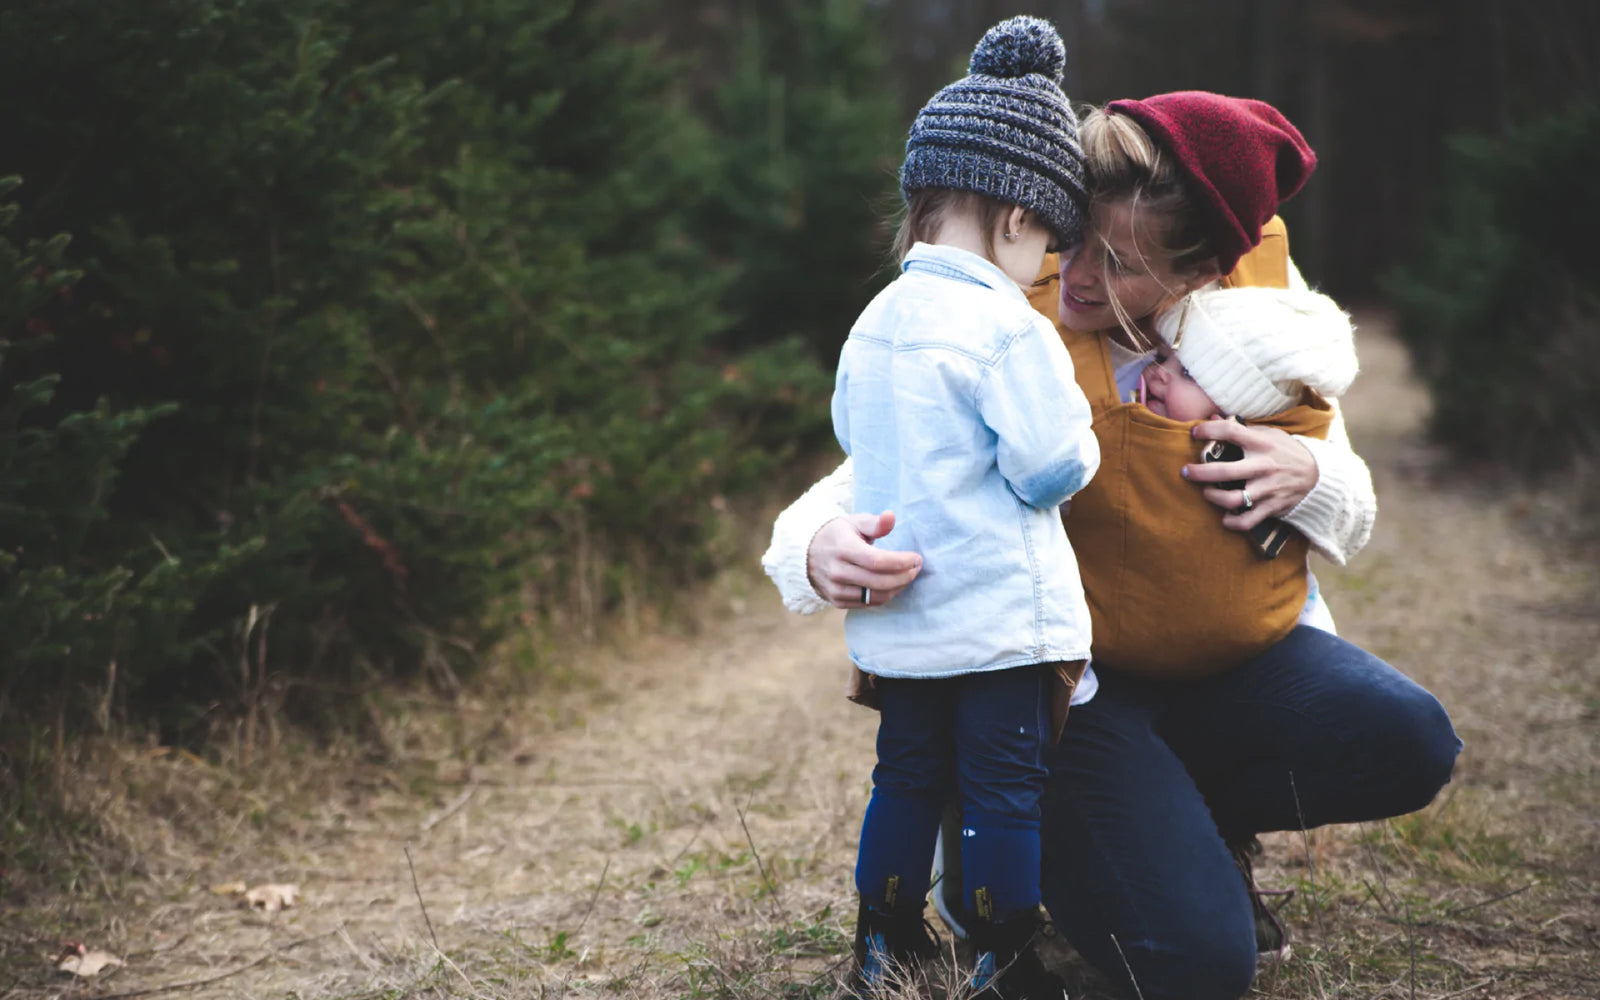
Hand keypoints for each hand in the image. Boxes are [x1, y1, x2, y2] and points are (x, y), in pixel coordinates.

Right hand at [806, 511, 921, 608]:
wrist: (807, 555)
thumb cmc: (837, 535)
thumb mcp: (854, 523)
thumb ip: (875, 523)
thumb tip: (891, 516)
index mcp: (843, 549)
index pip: (877, 561)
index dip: (901, 562)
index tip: (916, 558)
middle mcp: (838, 572)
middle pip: (880, 582)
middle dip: (905, 576)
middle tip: (916, 568)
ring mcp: (837, 589)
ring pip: (877, 596)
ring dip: (898, 588)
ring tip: (907, 576)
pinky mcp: (838, 602)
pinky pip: (869, 603)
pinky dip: (886, 595)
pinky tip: (893, 584)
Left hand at [1183, 419, 1318, 531]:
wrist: (1319, 475)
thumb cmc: (1287, 451)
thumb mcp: (1269, 435)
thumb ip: (1241, 428)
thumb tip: (1212, 416)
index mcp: (1262, 444)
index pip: (1230, 431)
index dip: (1208, 430)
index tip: (1194, 432)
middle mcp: (1263, 466)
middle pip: (1224, 471)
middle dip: (1199, 472)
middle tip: (1186, 472)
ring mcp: (1267, 489)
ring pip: (1232, 499)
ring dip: (1213, 498)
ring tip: (1206, 493)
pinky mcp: (1272, 507)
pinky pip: (1247, 520)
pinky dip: (1232, 522)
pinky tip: (1224, 517)